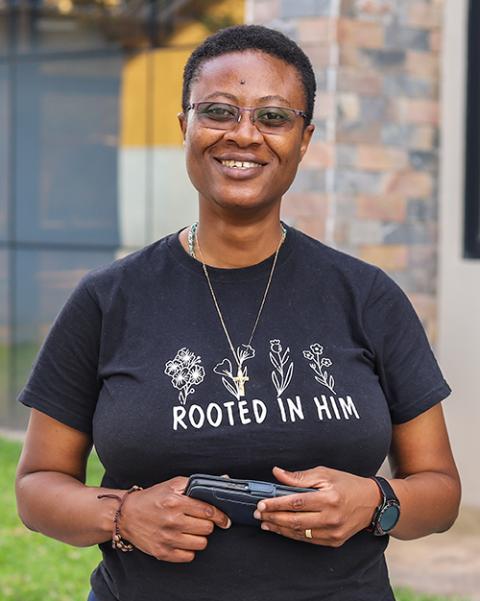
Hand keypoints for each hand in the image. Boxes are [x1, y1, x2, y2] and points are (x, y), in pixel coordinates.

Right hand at [119, 476, 230, 561]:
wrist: (126, 515)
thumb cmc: (152, 498)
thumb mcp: (172, 485)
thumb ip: (196, 483)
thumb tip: (223, 480)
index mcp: (176, 502)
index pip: (208, 511)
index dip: (220, 515)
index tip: (224, 519)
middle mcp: (172, 521)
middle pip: (207, 529)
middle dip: (207, 524)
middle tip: (200, 521)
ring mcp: (167, 539)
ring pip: (201, 544)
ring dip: (199, 537)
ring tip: (191, 530)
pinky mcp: (163, 553)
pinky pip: (189, 556)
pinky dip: (189, 549)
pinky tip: (183, 540)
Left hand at [254, 466, 380, 547]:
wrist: (372, 503)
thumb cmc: (347, 484)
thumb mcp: (325, 474)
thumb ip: (299, 477)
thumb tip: (278, 473)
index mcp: (329, 498)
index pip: (296, 502)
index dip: (276, 504)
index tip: (262, 504)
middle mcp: (331, 517)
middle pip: (296, 520)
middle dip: (274, 517)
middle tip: (258, 514)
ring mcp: (333, 532)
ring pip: (300, 533)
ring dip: (280, 528)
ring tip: (265, 523)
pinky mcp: (334, 541)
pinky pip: (308, 540)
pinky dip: (293, 535)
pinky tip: (281, 529)